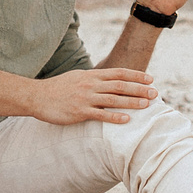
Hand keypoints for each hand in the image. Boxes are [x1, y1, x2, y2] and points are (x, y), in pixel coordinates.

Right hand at [31, 67, 157, 126]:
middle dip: (139, 89)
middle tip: (155, 93)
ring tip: (146, 105)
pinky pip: (100, 115)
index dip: (136, 76)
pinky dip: (114, 116)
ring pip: (113, 99)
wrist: (37, 97)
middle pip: (119, 85)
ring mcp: (85, 98)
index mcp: (91, 75)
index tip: (150, 79)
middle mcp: (90, 85)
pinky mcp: (79, 112)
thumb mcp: (78, 78)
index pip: (118, 73)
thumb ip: (94, 79)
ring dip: (131, 102)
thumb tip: (110, 81)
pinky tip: (126, 119)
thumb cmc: (58, 88)